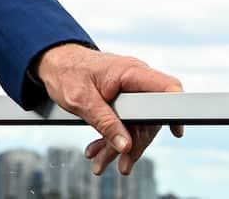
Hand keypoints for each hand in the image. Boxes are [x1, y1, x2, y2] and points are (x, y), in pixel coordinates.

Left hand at [33, 43, 183, 175]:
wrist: (53, 63)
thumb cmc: (65, 73)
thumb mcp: (81, 99)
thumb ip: (105, 121)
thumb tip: (126, 145)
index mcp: (129, 72)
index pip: (166, 86)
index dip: (175, 108)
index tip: (175, 130)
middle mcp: (134, 79)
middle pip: (150, 117)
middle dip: (134, 144)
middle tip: (122, 166)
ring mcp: (130, 89)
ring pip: (136, 124)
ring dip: (119, 147)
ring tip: (100, 164)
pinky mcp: (123, 99)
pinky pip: (126, 122)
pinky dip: (112, 138)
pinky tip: (98, 151)